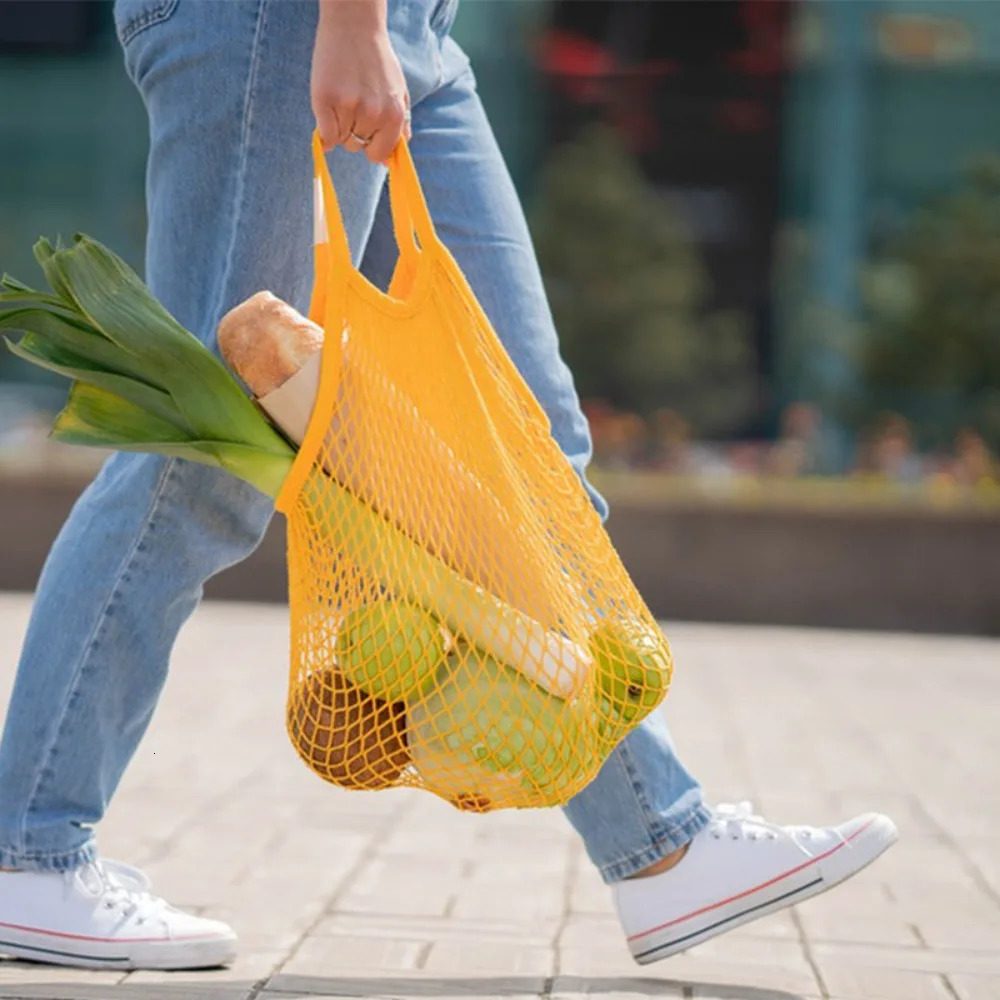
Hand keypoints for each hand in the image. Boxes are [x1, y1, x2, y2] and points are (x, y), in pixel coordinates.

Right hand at [312, 0, 410, 163]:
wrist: (354, 26)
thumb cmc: (377, 62)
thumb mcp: (398, 93)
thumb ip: (400, 127)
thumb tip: (391, 161)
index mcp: (395, 115)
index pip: (379, 155)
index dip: (371, 145)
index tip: (367, 131)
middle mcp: (374, 114)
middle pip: (358, 146)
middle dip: (355, 132)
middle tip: (354, 103)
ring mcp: (349, 107)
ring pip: (341, 139)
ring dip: (340, 126)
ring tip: (343, 98)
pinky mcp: (325, 100)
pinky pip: (325, 135)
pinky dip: (324, 131)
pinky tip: (328, 111)